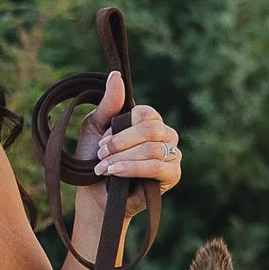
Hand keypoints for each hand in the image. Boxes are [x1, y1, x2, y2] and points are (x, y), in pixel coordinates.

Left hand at [77, 71, 182, 203]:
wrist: (95, 194)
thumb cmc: (96, 159)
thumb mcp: (96, 127)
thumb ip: (109, 104)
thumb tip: (115, 75)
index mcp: (149, 121)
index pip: (145, 113)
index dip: (121, 128)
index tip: (101, 141)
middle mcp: (165, 134)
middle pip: (150, 129)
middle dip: (121, 143)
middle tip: (101, 155)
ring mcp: (172, 154)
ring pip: (152, 149)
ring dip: (122, 158)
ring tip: (103, 168)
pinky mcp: (173, 175)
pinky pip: (156, 167)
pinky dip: (132, 168)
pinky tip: (115, 173)